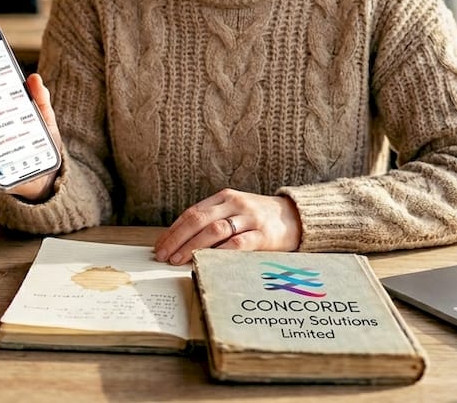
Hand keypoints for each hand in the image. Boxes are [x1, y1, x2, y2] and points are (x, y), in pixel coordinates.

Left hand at [153, 189, 302, 264]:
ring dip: (193, 246)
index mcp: (225, 197)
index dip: (173, 230)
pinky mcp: (263, 234)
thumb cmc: (258, 218)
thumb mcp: (235, 211)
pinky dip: (220, 252)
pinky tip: (207, 260)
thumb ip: (213, 221)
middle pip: (199, 219)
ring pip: (215, 230)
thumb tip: (180, 242)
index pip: (192, 212)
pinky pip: (238, 243)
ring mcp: (250, 218)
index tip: (160, 245)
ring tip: (179, 260)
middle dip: (177, 239)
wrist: (295, 217)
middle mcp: (235, 204)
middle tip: (164, 255)